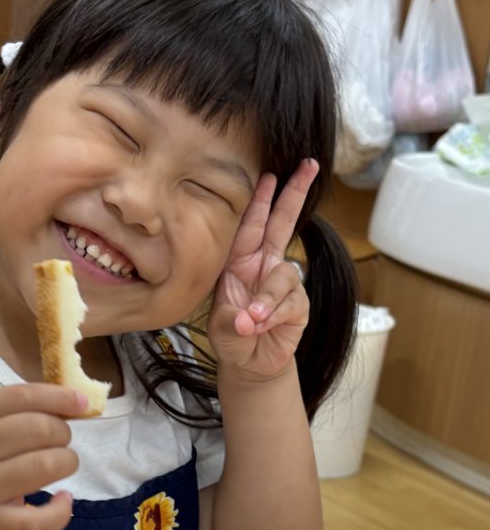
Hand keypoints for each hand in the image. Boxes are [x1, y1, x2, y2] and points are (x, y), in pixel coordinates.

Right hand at [0, 384, 85, 529]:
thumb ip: (9, 416)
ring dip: (66, 463)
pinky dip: (61, 510)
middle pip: (39, 429)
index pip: (20, 396)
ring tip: (62, 466)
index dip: (58, 397)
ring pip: (44, 467)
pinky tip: (63, 502)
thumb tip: (72, 407)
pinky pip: (38, 519)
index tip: (82, 404)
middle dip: (63, 434)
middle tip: (60, 444)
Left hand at [207, 159, 318, 378]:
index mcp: (239, 262)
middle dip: (294, 193)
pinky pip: (291, 303)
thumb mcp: (220, 326)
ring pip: (283, 275)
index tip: (269, 175)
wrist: (249, 364)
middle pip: (282, 223)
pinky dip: (274, 317)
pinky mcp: (298, 305)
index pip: (250, 225)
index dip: (259, 201)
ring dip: (267, 298)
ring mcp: (283, 284)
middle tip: (308, 165)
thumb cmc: (230, 336)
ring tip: (251, 321)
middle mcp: (264, 266)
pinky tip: (261, 328)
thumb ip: (232, 318)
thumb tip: (249, 318)